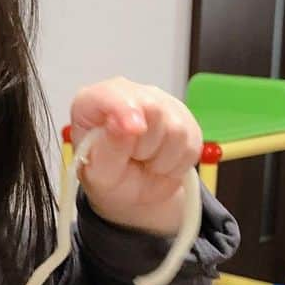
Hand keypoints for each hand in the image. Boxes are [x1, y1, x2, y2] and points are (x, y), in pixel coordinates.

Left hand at [70, 78, 201, 235]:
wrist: (134, 190)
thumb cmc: (109, 176)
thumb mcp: (99, 175)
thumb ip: (106, 151)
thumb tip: (118, 125)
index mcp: (94, 102)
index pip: (110, 93)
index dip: (123, 108)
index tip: (134, 129)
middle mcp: (129, 94)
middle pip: (153, 109)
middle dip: (144, 146)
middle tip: (131, 160)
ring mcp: (160, 103)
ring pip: (176, 130)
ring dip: (160, 159)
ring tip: (144, 162)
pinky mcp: (186, 121)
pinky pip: (191, 146)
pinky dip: (176, 165)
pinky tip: (160, 162)